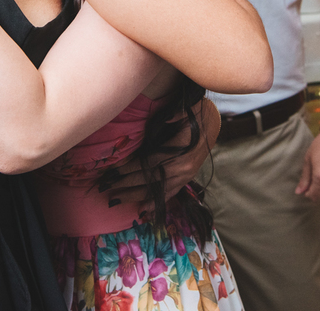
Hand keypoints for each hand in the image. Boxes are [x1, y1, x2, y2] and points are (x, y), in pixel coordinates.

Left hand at [103, 99, 217, 206]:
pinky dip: (157, 202)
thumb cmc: (196, 114)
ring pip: (157, 189)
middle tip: (106, 188)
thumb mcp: (186, 109)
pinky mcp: (187, 178)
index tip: (113, 172)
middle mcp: (182, 167)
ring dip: (135, 195)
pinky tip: (144, 209)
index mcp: (180, 150)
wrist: (213, 123)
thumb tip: (165, 118)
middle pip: (149, 179)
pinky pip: (170, 193)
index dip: (130, 168)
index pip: (149, 163)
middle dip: (126, 184)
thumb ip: (174, 115)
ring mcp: (185, 175)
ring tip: (116, 200)